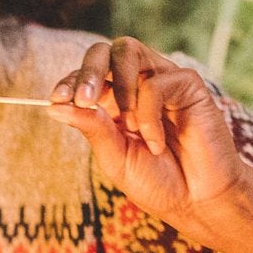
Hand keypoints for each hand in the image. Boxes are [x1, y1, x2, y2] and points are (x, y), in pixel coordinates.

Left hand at [48, 37, 252, 252]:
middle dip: (88, 71)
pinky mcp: (188, 84)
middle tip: (84, 99)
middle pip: (104, 51)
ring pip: (128, 51)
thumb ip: (91, 127)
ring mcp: (162, 80)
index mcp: (113, 101)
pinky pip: (156, 83)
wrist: (198, 200)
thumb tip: (54, 106)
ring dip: (120, 86)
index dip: (69, 82)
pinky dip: (149, 115)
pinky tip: (157, 142)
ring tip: (128, 125)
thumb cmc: (158, 182)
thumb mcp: (115, 156)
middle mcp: (136, 85)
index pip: (85, 76)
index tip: (56, 99)